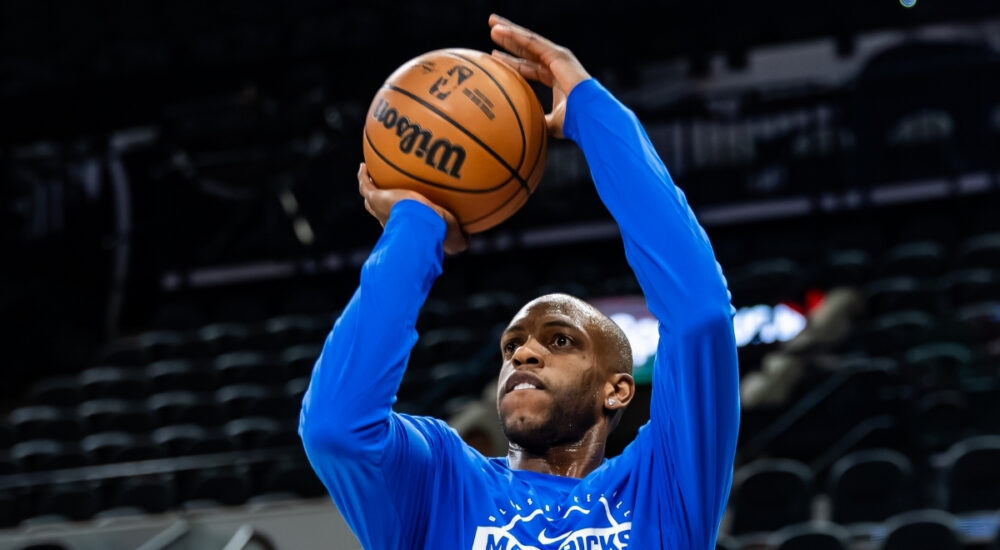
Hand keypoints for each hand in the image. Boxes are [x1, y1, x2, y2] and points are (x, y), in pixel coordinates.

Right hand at [358, 164, 467, 254]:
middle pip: (381, 212)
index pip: (402, 224)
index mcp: (406, 231)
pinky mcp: (375, 198)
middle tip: (385, 193)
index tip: (406, 213)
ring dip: (370, 188)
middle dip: (382, 204)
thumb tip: (467, 242)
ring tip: (370, 176)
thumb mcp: (455, 239)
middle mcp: (390, 222)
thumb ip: (460, 240)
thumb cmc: (438, 233)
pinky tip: (364, 165)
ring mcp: (380, 210)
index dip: (402, 219)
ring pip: (370, 197)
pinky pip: (365, 184)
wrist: (420, 225)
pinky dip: (363, 176)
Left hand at [489, 14, 591, 137]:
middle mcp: (556, 63)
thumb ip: (540, 123)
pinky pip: (531, 42)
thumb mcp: (551, 123)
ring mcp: (558, 57)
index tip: (494, 56)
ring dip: (509, 31)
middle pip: (527, 49)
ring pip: (528, 41)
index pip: (529, 66)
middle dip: (509, 40)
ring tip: (492, 23)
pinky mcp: (557, 54)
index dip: (512, 62)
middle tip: (492, 31)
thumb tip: (527, 134)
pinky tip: (500, 30)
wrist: (587, 115)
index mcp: (555, 77)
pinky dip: (515, 35)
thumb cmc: (573, 121)